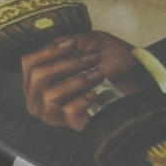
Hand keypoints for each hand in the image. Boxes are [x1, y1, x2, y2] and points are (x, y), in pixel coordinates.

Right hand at [20, 31, 151, 130]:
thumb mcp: (87, 43)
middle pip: (38, 77)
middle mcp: (39, 95)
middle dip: (68, 64)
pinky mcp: (70, 122)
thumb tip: (60, 45)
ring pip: (50, 95)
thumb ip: (67, 42)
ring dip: (77, 81)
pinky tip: (96, 94)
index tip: (74, 43)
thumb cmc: (110, 60)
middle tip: (94, 58)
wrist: (137, 80)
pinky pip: (67, 112)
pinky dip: (82, 100)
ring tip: (99, 75)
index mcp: (39, 75)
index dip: (49, 51)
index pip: (28, 62)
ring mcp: (53, 111)